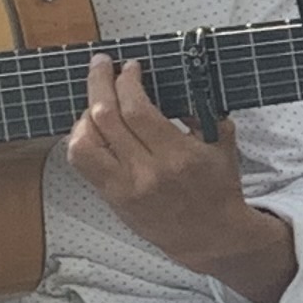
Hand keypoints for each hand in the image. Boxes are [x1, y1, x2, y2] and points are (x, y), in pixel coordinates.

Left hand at [66, 52, 256, 270]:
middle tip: (101, 66)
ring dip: (85, 112)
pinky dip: (80, 138)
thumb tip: (177, 84)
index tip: (130, 68)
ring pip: (85, 142)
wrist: (211, 237)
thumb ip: (203, 112)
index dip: (127, 82)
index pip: (137, 109)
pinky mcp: (112, 198)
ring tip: (96, 99)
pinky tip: (91, 127)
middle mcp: (147, 172)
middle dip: (99, 83)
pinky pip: (82, 163)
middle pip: (106, 117)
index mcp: (177, 156)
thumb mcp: (222, 146)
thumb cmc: (218, 189)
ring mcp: (125, 188)